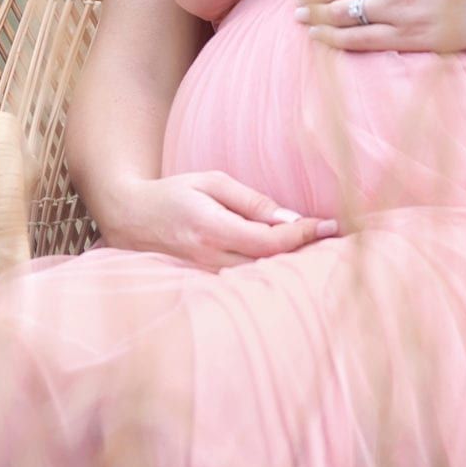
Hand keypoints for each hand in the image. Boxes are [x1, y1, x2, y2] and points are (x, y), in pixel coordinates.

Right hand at [97, 170, 337, 270]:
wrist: (127, 217)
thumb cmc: (172, 194)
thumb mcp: (211, 183)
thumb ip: (250, 201)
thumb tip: (288, 218)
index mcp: (212, 229)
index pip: (270, 241)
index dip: (304, 235)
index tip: (331, 224)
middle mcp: (209, 258)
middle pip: (270, 265)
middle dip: (306, 253)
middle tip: (338, 239)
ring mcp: (204, 276)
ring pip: (258, 279)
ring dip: (290, 266)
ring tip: (320, 250)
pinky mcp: (202, 284)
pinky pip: (243, 283)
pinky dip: (268, 274)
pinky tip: (288, 264)